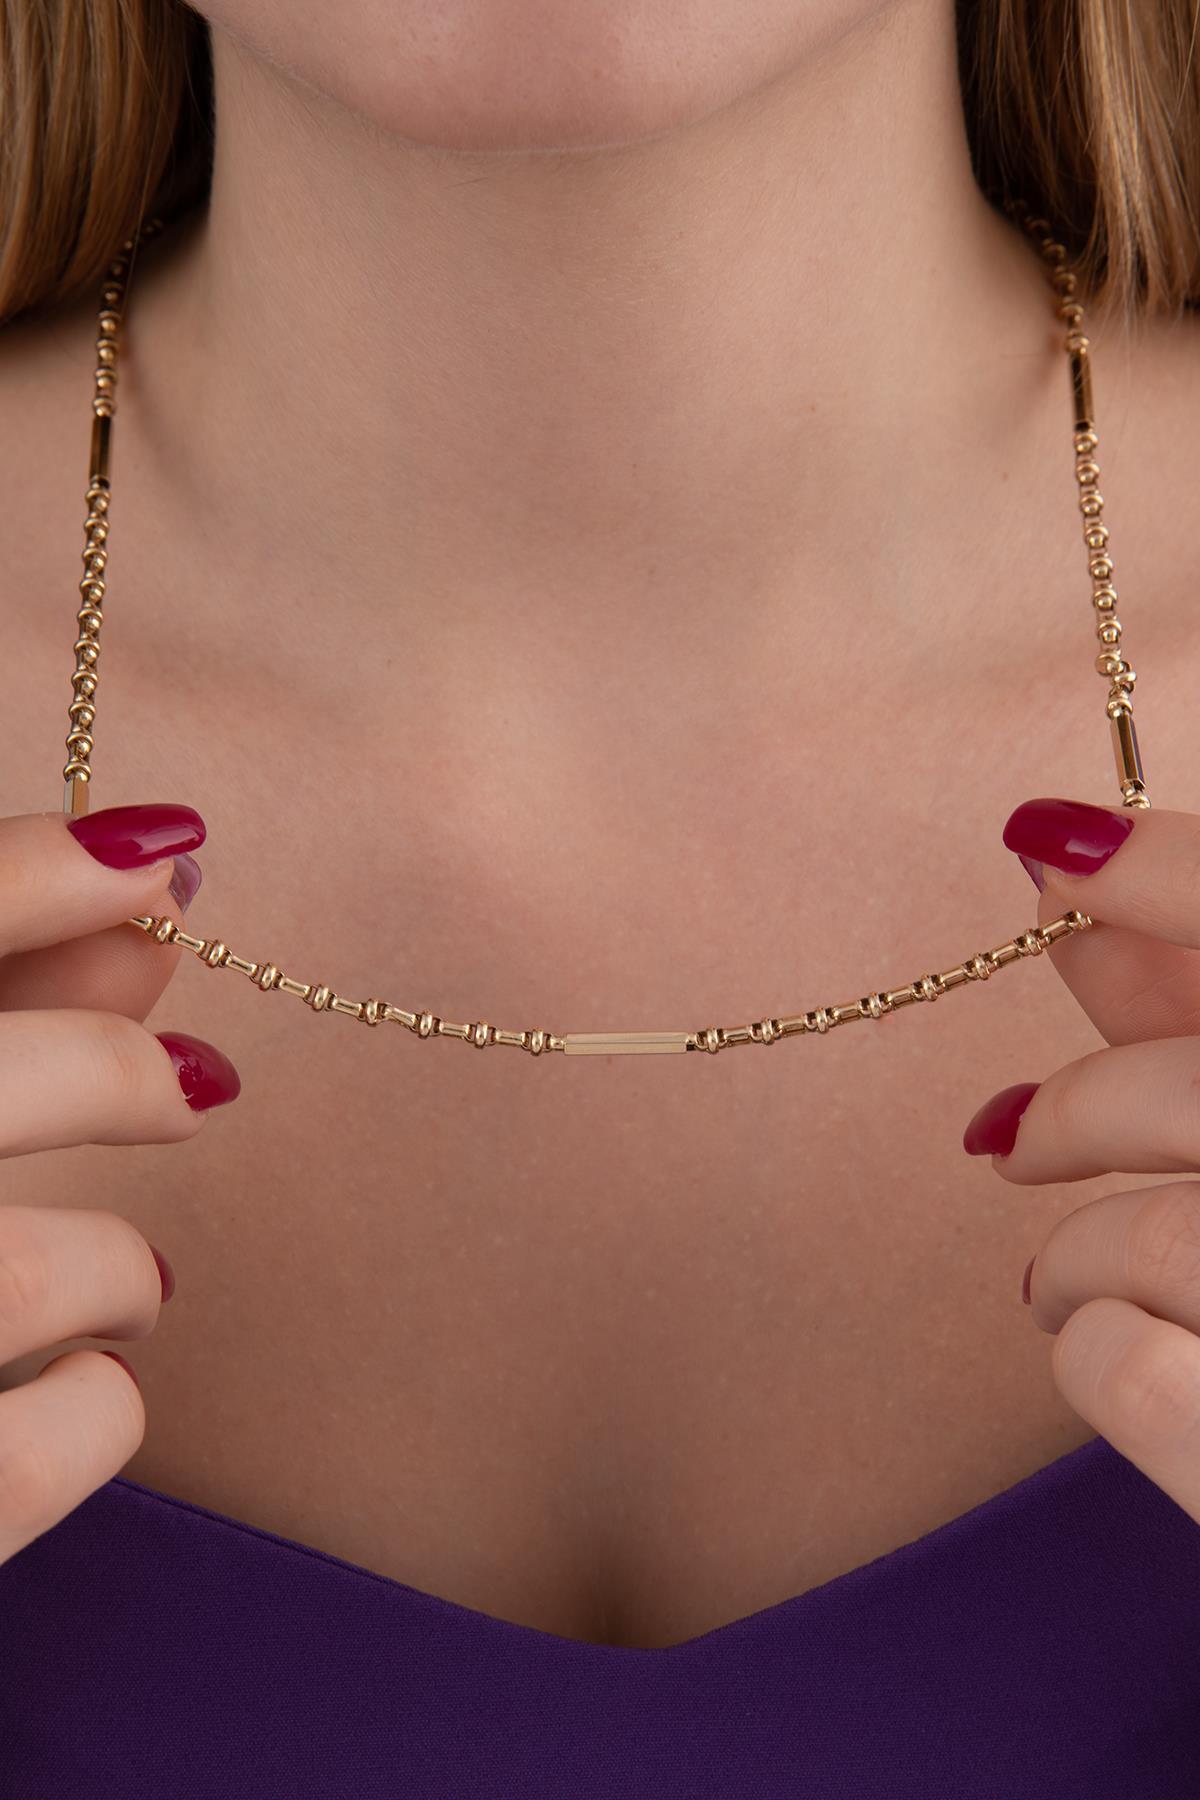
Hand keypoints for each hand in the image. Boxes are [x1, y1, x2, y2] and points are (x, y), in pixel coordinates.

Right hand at [0, 804, 237, 1570]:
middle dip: (105, 1069)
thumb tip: (146, 926)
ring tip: (140, 1278)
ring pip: (23, 1278)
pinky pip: (23, 1464)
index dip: (37, 869)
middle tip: (192, 1088)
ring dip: (117, 1264)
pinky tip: (94, 1384)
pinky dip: (97, 1414)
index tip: (159, 853)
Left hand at [964, 795, 1199, 1524]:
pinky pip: (1138, 1381)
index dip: (1169, 870)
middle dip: (1080, 1113)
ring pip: (1164, 1245)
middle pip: (1199, 1098)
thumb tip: (1059, 873)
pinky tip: (1099, 1354)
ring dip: (1075, 1258)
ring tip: (1053, 1284)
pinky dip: (1097, 1364)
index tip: (1047, 844)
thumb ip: (1195, 998)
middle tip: (1011, 1139)